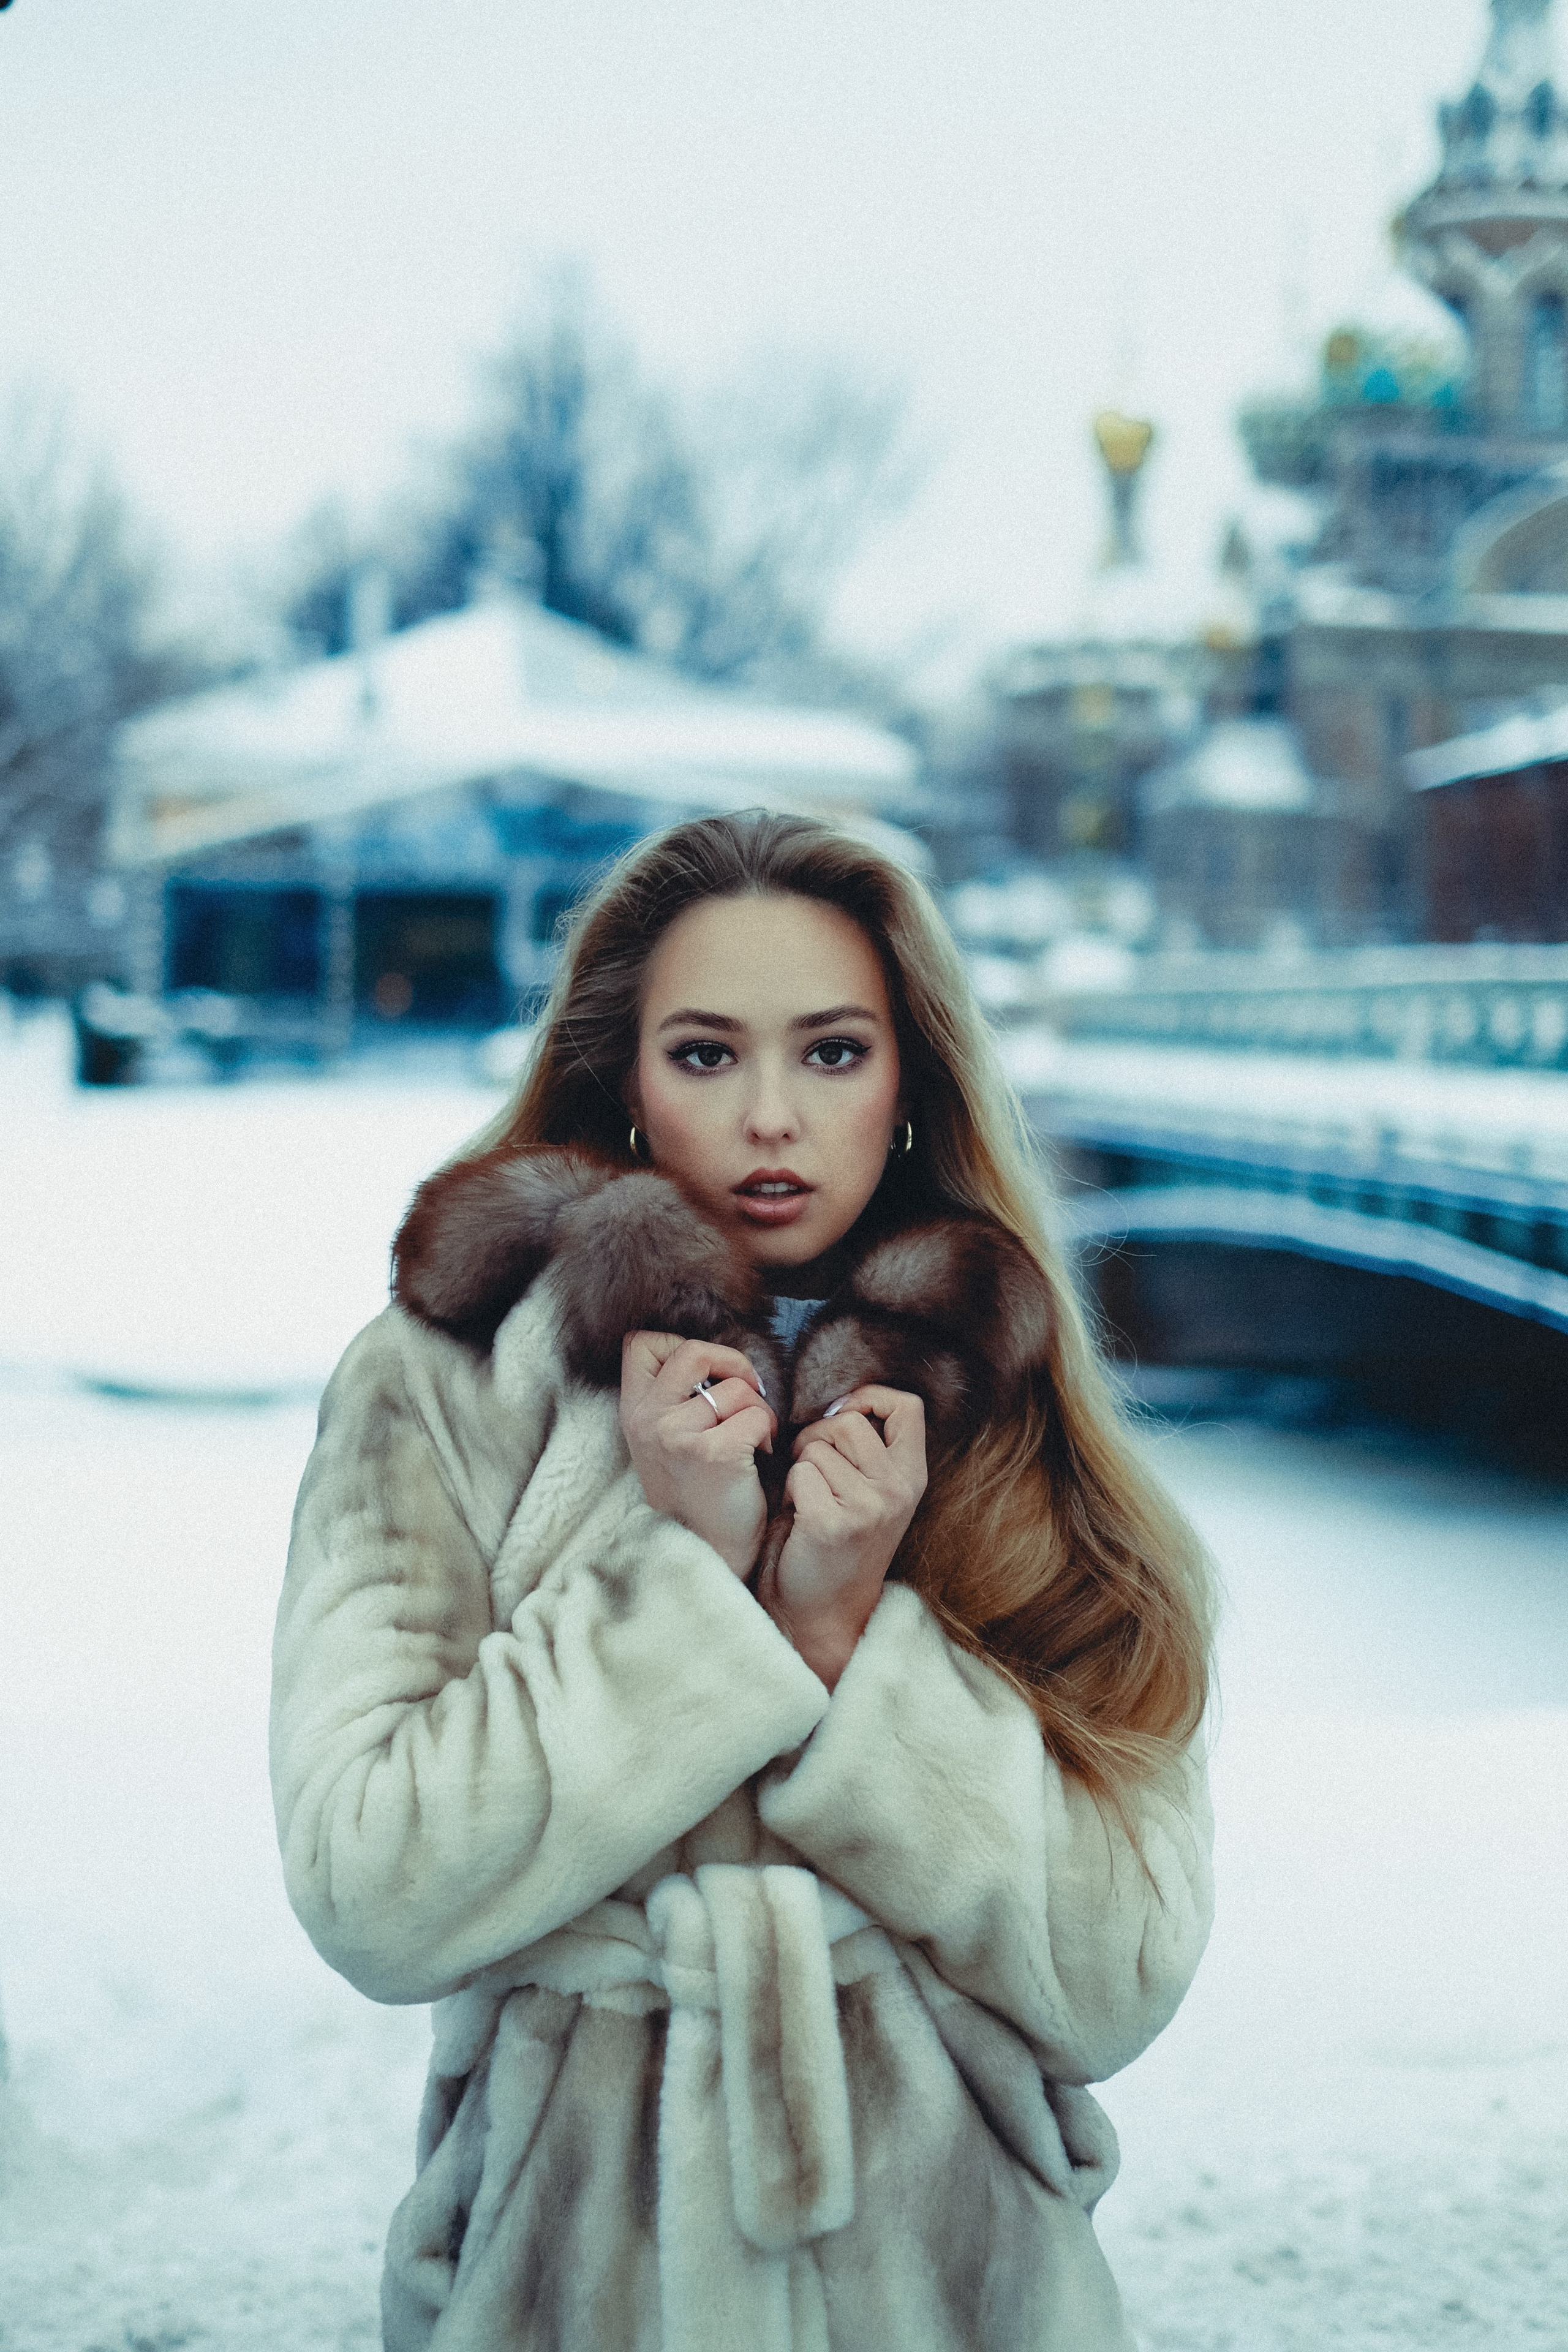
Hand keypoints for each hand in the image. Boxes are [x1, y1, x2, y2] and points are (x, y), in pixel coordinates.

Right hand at [619, 1332, 776, 1578]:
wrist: (708, 1552)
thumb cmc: (696, 1495)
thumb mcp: (663, 1443)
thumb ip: (671, 1401)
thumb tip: (712, 1358)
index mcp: (633, 1413)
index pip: (641, 1343)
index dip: (679, 1345)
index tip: (705, 1375)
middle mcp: (648, 1420)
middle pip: (691, 1351)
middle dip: (731, 1364)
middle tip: (747, 1390)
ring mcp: (677, 1436)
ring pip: (734, 1387)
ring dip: (757, 1407)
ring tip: (755, 1437)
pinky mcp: (714, 1453)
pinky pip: (756, 1415)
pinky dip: (768, 1431)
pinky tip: (761, 1454)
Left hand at [757, 1385, 926, 1688]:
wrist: (822, 1612)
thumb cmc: (837, 1543)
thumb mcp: (873, 1493)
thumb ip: (868, 1451)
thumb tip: (840, 1404)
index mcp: (912, 1477)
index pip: (907, 1407)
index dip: (870, 1398)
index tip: (843, 1415)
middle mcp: (898, 1491)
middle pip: (849, 1421)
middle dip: (817, 1436)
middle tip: (811, 1470)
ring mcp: (868, 1508)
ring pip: (816, 1447)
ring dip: (800, 1468)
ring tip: (808, 1500)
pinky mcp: (832, 1523)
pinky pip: (798, 1474)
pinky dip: (789, 1492)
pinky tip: (798, 1518)